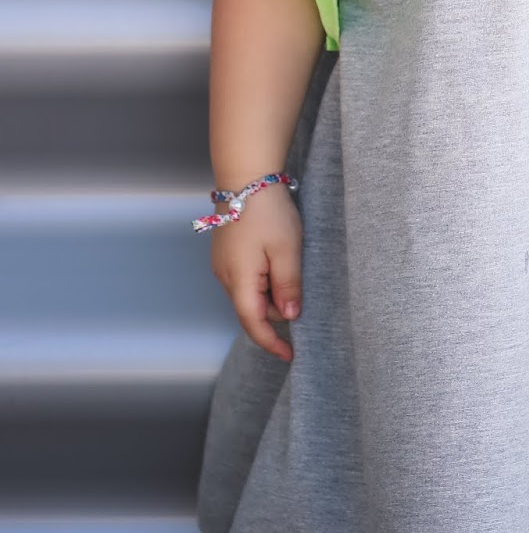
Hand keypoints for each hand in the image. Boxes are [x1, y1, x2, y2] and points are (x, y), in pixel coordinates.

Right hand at [208, 184, 303, 361]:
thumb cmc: (267, 211)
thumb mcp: (287, 250)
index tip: (291, 355)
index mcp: (238, 280)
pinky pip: (246, 278)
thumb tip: (290, 316)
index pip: (253, 323)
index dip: (271, 343)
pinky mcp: (226, 253)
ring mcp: (223, 264)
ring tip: (291, 266)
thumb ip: (288, 285)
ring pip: (249, 293)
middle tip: (302, 291)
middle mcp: (224, 276)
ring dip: (271, 292)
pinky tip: (278, 259)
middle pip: (252, 309)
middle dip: (277, 310)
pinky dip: (264, 279)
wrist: (246, 177)